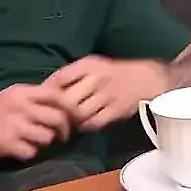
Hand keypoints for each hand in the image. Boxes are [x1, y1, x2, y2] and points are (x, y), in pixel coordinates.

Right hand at [0, 83, 73, 161]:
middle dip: (63, 130)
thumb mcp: (9, 97)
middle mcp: (20, 106)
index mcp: (21, 92)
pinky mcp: (7, 144)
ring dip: (44, 143)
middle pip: (57, 118)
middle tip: (61, 136)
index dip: (69, 107)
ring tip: (34, 142)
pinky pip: (31, 152)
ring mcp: (14, 125)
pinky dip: (28, 154)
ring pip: (47, 136)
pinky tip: (20, 151)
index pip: (57, 95)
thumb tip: (61, 103)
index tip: (72, 117)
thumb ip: (32, 98)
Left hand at [46, 55, 168, 131]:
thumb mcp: (92, 65)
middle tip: (54, 117)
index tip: (44, 101)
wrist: (147, 78)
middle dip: (58, 111)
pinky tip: (85, 124)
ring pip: (79, 113)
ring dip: (71, 121)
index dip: (48, 92)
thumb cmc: (113, 72)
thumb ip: (69, 75)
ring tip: (68, 122)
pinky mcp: (117, 110)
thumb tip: (43, 90)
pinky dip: (86, 126)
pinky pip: (94, 123)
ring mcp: (108, 95)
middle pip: (67, 100)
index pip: (60, 78)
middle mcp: (98, 78)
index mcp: (88, 64)